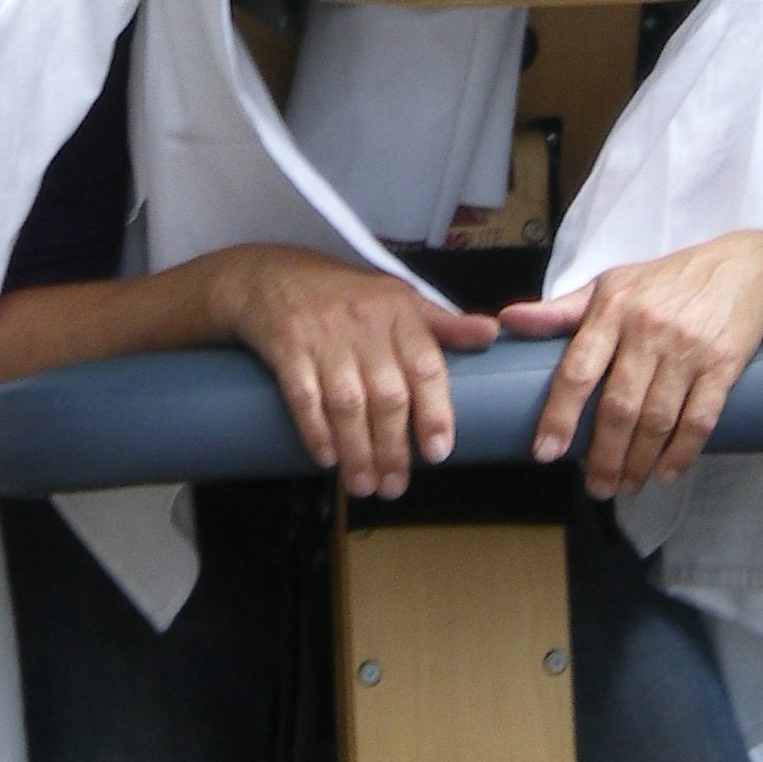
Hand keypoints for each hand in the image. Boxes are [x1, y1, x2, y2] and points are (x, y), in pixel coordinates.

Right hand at [209, 245, 498, 498]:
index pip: (426, 365)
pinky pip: (303, 395)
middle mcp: (365, 321)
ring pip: (348, 402)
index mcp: (399, 310)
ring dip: (357, 451)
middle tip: (395, 487)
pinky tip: (326, 459)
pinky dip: (315, 430)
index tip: (438, 453)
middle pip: (388, 394)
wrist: (271, 274)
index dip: (435, 412)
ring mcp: (324, 334)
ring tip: (364, 485)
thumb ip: (442, 323)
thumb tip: (491, 334)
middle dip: (393, 448)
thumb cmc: (344, 294)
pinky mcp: (286, 344)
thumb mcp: (397, 298)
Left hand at [499, 233, 762, 498]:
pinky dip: (682, 453)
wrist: (741, 271)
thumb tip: (508, 320)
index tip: (546, 452)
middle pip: (619, 406)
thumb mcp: (610, 285)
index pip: (579, 368)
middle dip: (603, 456)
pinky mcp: (723, 364)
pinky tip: (666, 472)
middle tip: (595, 488)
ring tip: (625, 486)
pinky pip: (700, 419)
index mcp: (612, 307)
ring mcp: (687, 348)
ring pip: (657, 419)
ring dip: (638, 462)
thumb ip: (561, 311)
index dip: (560, 414)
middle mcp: (648, 328)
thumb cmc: (662, 283)